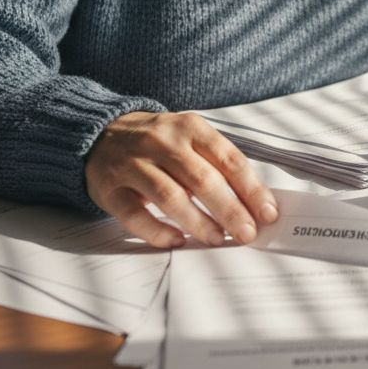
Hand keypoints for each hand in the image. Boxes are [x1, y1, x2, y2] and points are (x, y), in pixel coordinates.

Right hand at [86, 111, 278, 247]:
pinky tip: (176, 240)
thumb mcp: (190, 138)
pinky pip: (135, 215)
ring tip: (217, 238)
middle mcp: (162, 142)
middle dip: (230, 210)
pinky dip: (158, 232)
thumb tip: (254, 203)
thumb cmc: (158, 142)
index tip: (268, 212)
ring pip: (170, 196)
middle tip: (247, 233)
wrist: (99, 134)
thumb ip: (218, 164)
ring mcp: (133, 165)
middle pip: (203, 179)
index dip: (252, 189)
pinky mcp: (110, 188)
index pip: (229, 159)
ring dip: (198, 222)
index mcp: (190, 128)